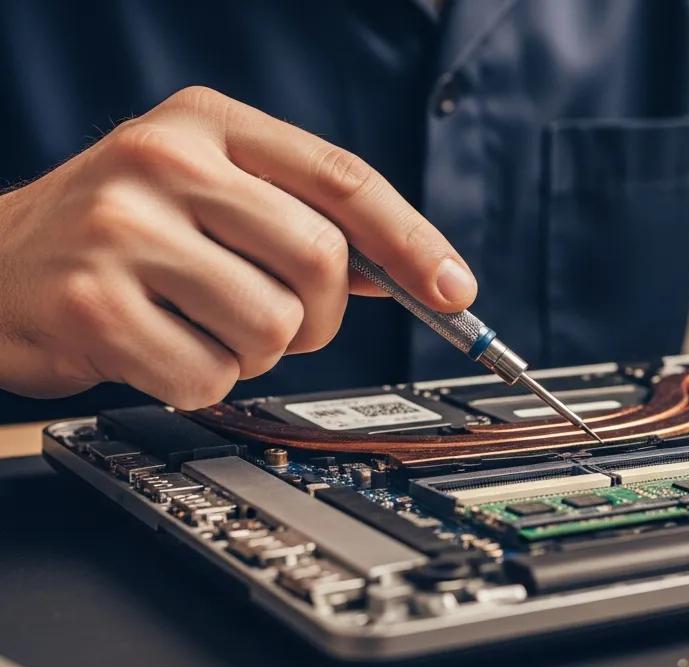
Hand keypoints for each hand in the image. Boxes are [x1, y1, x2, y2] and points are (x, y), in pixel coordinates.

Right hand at [0, 86, 475, 407]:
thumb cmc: (115, 232)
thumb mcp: (205, 190)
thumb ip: (300, 216)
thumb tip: (412, 274)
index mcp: (207, 123)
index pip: (343, 179)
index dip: (412, 242)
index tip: (455, 291)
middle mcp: (163, 160)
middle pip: (322, 260)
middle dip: (318, 314)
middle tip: (273, 318)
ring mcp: (122, 230)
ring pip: (274, 326)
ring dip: (253, 352)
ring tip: (196, 324)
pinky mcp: (92, 305)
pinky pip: (210, 375)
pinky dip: (200, 381)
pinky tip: (158, 348)